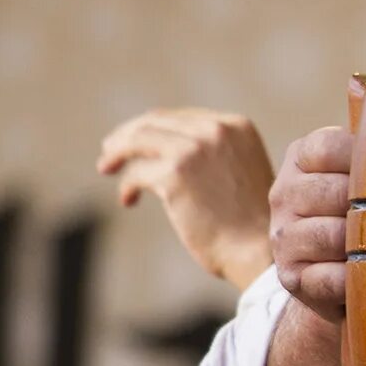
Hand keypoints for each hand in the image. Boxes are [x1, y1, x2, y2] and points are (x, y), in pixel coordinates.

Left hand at [97, 109, 274, 289]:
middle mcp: (216, 129)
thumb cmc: (250, 220)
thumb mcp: (238, 170)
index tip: (134, 143)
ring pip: (138, 139)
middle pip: (155, 122)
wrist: (259, 248)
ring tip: (106, 167)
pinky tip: (129, 200)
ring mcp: (195, 149)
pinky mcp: (175, 173)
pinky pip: (136, 173)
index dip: (153, 129)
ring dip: (117, 153)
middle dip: (127, 136)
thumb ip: (212, 153)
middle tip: (110, 153)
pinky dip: (127, 185)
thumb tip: (165, 150)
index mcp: (236, 125)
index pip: (181, 117)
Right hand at [268, 126, 354, 320]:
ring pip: (332, 236)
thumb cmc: (364, 201)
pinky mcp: (291, 278)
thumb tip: (365, 82)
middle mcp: (284, 194)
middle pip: (333, 193)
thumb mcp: (363, 162)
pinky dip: (355, 278)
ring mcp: (283, 237)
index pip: (328, 148)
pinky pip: (328, 278)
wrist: (336, 262)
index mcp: (301, 157)